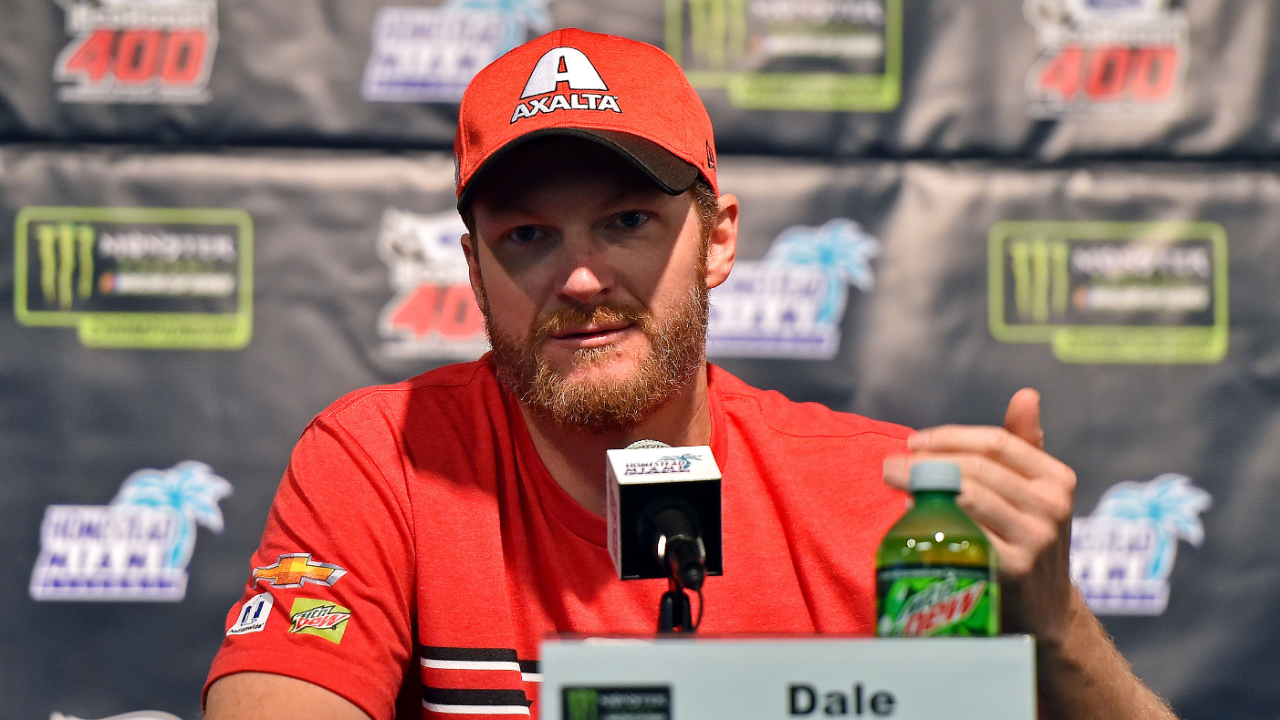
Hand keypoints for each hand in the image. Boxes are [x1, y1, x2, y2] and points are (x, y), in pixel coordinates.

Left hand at [882, 388, 1079, 643]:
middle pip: (977, 468)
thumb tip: (1026, 394)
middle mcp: (1052, 507)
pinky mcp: (1011, 570)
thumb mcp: (1038, 490)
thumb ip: (1026, 442)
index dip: (950, 437)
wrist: (1044, 609)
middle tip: (890, 463)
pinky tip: (912, 515)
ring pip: (968, 496)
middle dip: (928, 461)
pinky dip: (934, 518)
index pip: (996, 442)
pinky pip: (964, 532)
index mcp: (1058, 478)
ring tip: (895, 481)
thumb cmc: (1028, 535)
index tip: (914, 442)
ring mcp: (1034, 540)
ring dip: (924, 485)